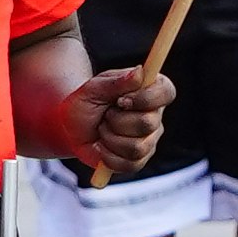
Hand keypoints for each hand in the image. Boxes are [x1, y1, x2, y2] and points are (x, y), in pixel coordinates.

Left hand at [59, 65, 174, 177]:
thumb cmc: (85, 103)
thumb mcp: (94, 88)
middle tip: (105, 115)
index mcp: (150, 91)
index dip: (146, 98)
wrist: (71, 128)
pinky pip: (128, 164)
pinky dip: (107, 156)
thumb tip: (140, 72)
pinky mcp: (138, 161)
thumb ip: (117, 82)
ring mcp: (149, 141)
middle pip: (147, 123)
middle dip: (116, 120)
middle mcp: (155, 116)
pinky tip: (102, 147)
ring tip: (102, 130)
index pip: (166, 92)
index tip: (121, 100)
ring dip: (110, 138)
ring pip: (136, 147)